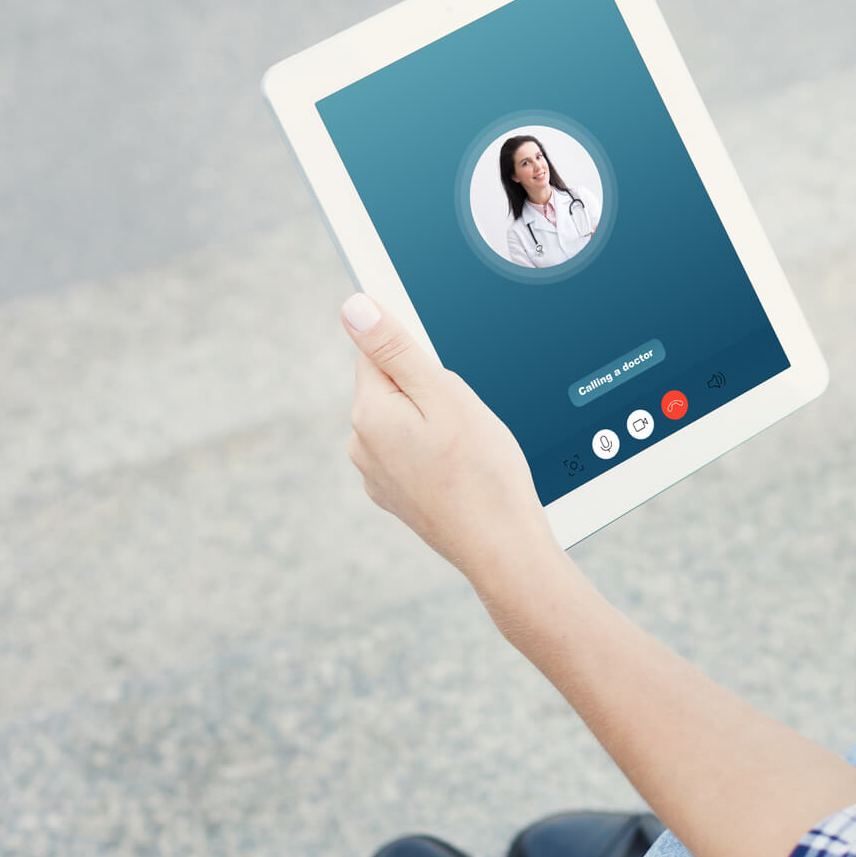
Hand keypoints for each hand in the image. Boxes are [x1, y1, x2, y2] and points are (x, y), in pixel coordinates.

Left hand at [339, 293, 558, 584]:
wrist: (502, 548)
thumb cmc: (483, 473)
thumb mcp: (444, 395)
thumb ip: (395, 348)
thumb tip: (354, 307)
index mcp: (369, 414)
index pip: (377, 351)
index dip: (418, 354)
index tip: (445, 378)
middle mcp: (361, 445)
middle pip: (393, 385)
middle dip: (430, 388)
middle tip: (467, 418)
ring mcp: (377, 475)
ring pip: (405, 419)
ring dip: (435, 420)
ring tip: (469, 448)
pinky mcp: (396, 495)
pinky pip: (412, 452)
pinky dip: (437, 452)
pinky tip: (464, 470)